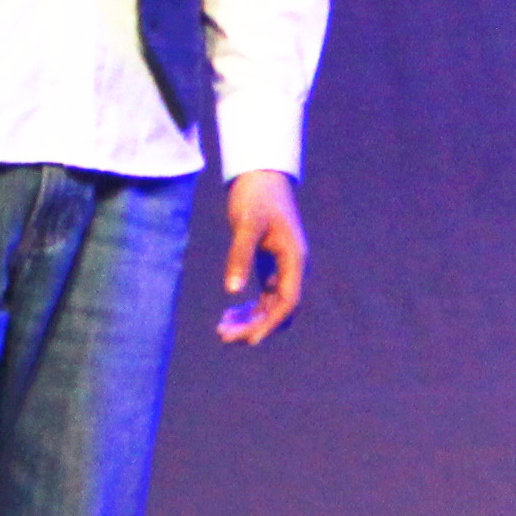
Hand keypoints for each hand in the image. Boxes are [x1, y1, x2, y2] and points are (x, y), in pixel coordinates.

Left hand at [216, 170, 305, 343]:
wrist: (260, 175)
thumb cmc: (256, 197)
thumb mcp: (246, 225)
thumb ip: (240, 256)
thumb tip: (232, 291)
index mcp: (294, 258)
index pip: (287, 301)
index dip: (270, 323)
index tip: (249, 340)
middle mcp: (292, 267)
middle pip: (280, 309)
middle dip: (254, 326)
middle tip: (223, 335)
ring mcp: (282, 266)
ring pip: (271, 305)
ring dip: (250, 320)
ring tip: (221, 329)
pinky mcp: (270, 263)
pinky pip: (265, 295)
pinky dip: (249, 307)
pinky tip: (229, 313)